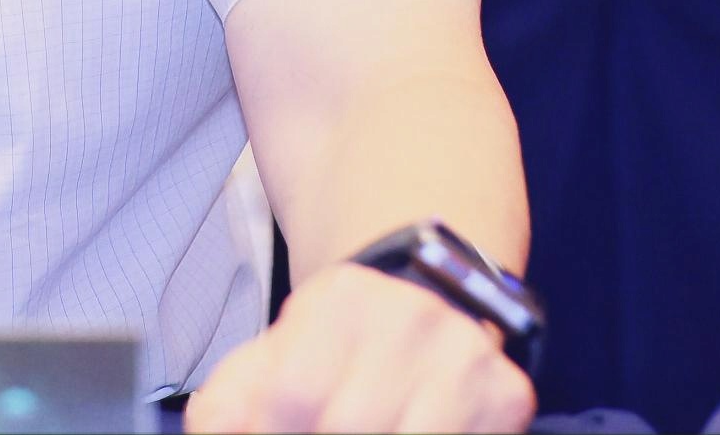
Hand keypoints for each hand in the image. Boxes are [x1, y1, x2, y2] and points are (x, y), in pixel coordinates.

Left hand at [184, 262, 532, 433]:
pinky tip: (401, 430)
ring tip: (363, 431)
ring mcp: (466, 355)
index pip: (293, 395)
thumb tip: (212, 430)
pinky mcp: (508, 392)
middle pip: (350, 426)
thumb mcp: (272, 355)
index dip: (272, 432)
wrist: (429, 299)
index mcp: (341, 298)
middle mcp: (412, 316)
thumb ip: (229, 401)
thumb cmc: (337, 346)